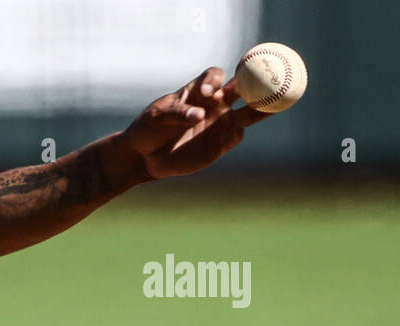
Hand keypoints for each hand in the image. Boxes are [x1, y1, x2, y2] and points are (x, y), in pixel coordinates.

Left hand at [122, 67, 272, 179]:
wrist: (145, 155)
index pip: (215, 76)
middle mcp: (215, 104)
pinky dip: (236, 135)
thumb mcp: (158, 116)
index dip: (214, 80)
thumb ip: (178, 113)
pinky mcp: (219, 145)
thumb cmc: (150, 127)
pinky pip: (234, 138)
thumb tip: (199, 114)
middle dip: (257, 84)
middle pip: (243, 90)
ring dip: (261, 109)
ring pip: (248, 114)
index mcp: (199, 91)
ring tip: (274, 105)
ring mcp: (220, 124)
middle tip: (268, 81)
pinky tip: (236, 133)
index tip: (207, 91)